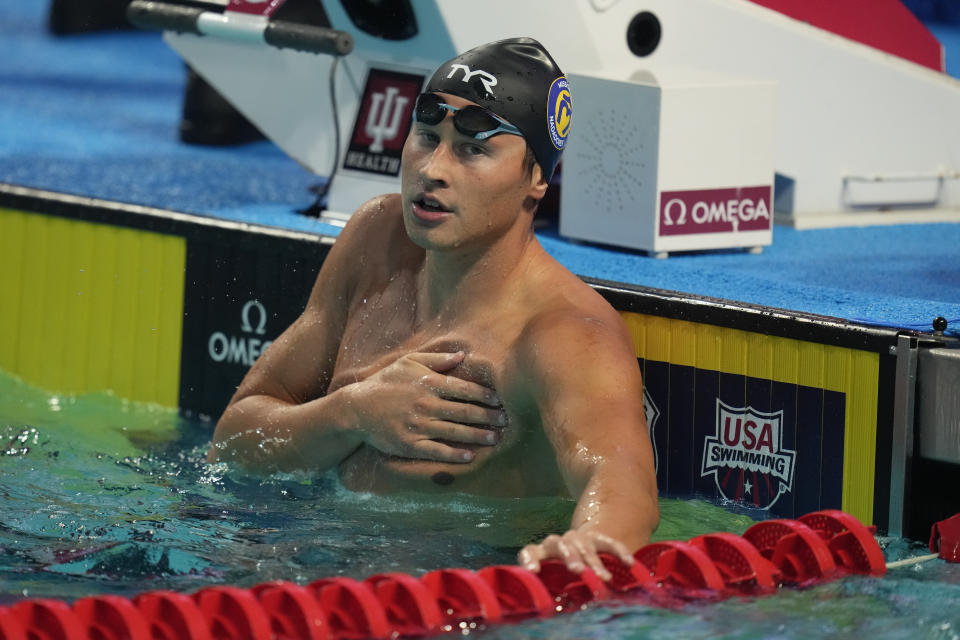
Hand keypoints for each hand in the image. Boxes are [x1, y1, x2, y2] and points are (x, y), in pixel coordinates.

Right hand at [343, 351, 504, 462]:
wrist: (357, 408)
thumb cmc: (386, 382)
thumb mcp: (408, 362)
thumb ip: (437, 359)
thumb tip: (463, 355)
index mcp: (429, 383)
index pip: (464, 389)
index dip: (485, 395)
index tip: (500, 400)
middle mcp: (427, 405)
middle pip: (465, 411)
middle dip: (489, 416)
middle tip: (507, 420)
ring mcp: (419, 426)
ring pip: (455, 432)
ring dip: (478, 435)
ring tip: (495, 438)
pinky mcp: (411, 444)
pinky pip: (438, 451)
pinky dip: (455, 454)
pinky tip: (470, 456)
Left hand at [518, 529, 633, 581]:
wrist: (583, 554)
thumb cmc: (565, 577)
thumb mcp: (557, 584)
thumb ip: (555, 590)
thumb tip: (557, 609)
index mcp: (542, 554)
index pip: (530, 551)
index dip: (531, 559)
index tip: (534, 571)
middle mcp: (558, 543)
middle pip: (558, 544)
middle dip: (569, 556)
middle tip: (578, 570)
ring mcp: (578, 538)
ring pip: (582, 544)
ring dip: (593, 561)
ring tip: (604, 578)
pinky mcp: (597, 537)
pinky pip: (608, 542)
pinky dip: (619, 551)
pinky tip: (629, 563)